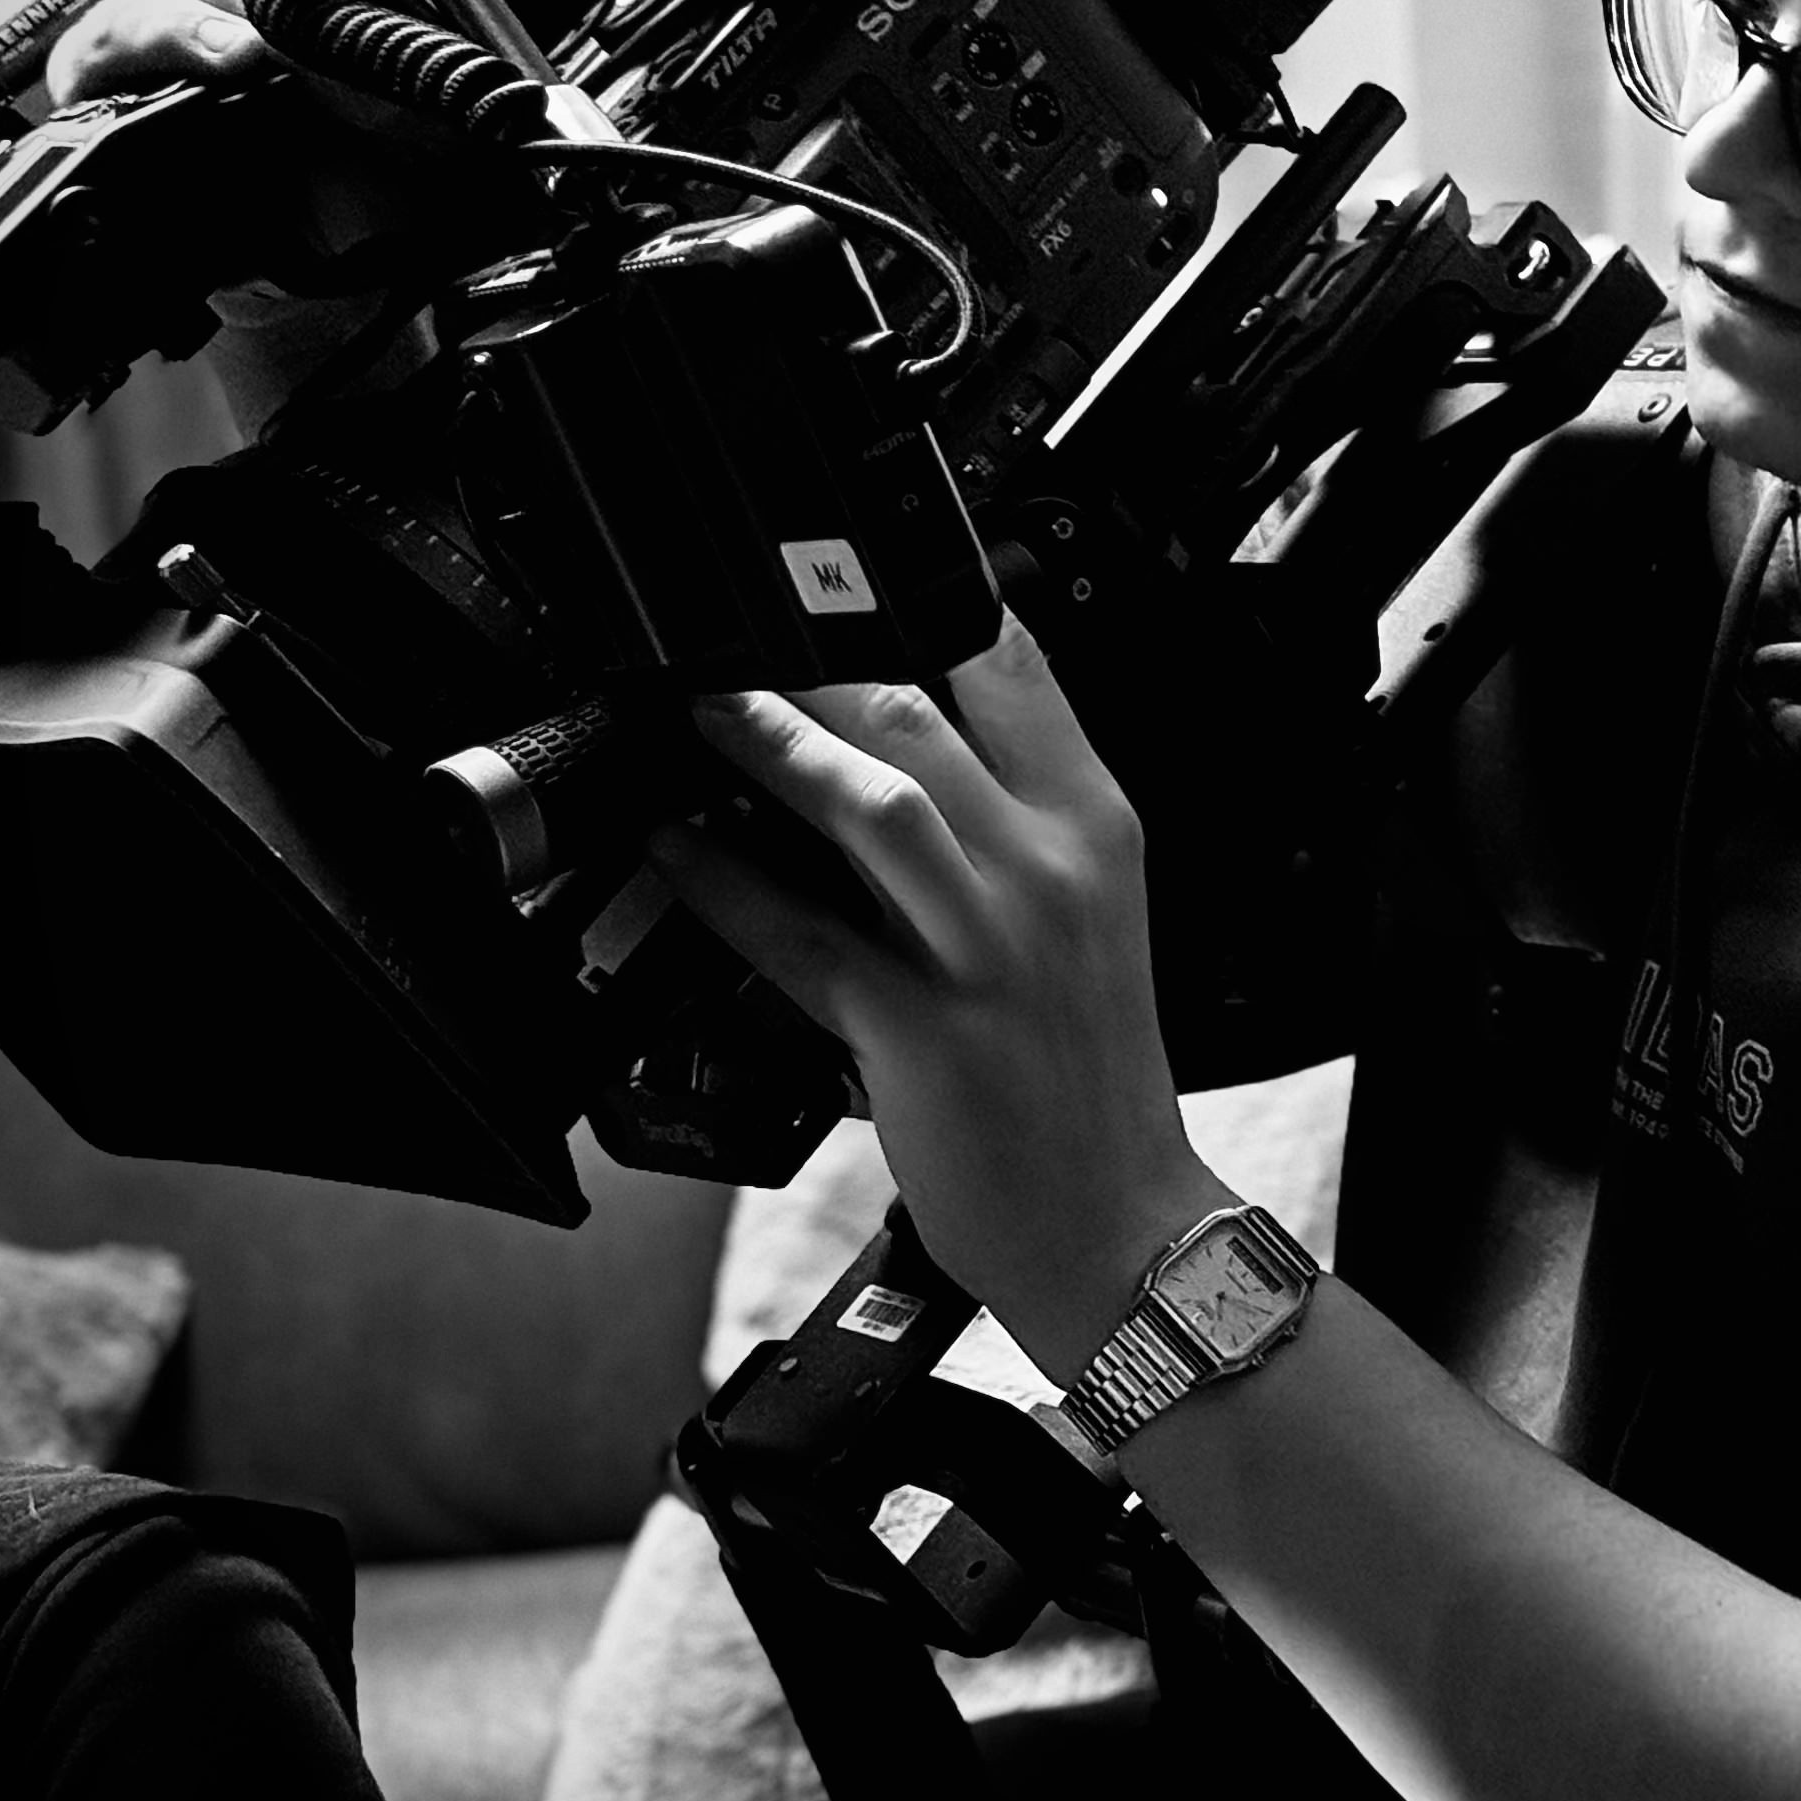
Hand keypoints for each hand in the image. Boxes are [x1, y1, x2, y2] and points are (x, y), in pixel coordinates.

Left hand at [650, 617, 1219, 1368]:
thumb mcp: (1088, 913)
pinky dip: (728, 887)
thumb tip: (899, 739)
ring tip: (701, 712)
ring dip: (771, 746)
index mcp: (1098, 828)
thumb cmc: (1093, 1075)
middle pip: (921, 714)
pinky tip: (679, 853)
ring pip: (872, 804)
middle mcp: (1050, 874)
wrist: (1121, 1222)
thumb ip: (1016, 821)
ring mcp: (987, 950)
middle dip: (808, 661)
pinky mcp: (922, 1029)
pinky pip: (804, 937)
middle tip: (731, 637)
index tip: (839, 578)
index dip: (921, 600)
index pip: (1016, 667)